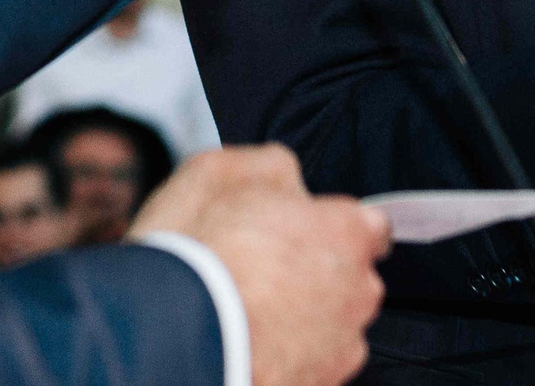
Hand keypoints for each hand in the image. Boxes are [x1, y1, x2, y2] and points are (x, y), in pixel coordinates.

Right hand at [133, 144, 388, 385]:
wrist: (166, 340)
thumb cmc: (193, 254)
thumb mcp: (220, 172)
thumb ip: (273, 169)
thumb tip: (290, 185)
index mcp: (347, 233)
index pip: (368, 227)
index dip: (329, 227)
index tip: (296, 233)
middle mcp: (357, 294)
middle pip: (350, 279)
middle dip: (316, 275)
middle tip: (258, 273)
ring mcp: (338, 351)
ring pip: (331, 328)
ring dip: (301, 321)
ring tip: (245, 315)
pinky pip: (307, 367)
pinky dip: (285, 358)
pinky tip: (245, 344)